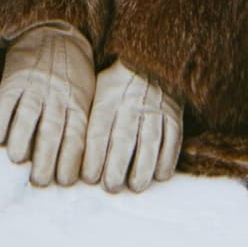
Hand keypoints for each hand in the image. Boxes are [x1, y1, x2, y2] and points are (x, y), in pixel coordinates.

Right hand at [0, 22, 94, 186]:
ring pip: (28, 115)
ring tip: (18, 159)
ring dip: (22, 139)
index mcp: (77, 104)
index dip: (71, 160)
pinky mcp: (13, 79)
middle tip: (40, 181)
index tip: (65, 182)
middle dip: (47, 158)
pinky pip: (4, 101)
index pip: (77, 136)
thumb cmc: (72, 76)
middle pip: (53, 130)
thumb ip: (79, 126)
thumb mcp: (85, 97)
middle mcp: (57, 96)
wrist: (53, 35)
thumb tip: (74, 169)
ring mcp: (34, 87)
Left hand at [83, 60, 182, 192]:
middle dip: (116, 166)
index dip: (94, 157)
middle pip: (123, 139)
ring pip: (150, 141)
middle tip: (111, 187)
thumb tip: (73, 153)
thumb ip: (88, 119)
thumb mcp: (96, 90)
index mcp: (107, 100)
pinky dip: (168, 158)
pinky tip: (160, 175)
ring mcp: (155, 109)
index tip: (89, 178)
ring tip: (136, 186)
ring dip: (143, 167)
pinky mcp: (174, 114)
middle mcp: (131, 104)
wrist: (150, 59)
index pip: (98, 132)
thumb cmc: (117, 83)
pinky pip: (173, 138)